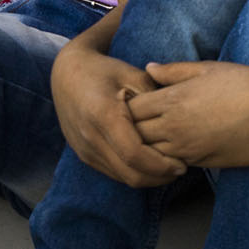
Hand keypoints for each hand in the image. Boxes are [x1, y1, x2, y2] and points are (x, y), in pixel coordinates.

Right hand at [51, 40, 186, 187]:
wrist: (66, 74)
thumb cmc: (104, 71)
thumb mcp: (133, 75)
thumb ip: (155, 101)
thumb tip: (178, 127)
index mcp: (102, 114)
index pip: (135, 154)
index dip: (161, 165)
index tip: (182, 164)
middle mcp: (89, 137)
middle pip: (130, 173)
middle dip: (159, 177)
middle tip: (179, 169)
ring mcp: (84, 149)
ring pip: (122, 178)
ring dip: (148, 177)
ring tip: (167, 167)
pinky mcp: (84, 155)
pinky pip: (113, 172)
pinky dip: (134, 172)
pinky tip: (149, 162)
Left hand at [127, 61, 248, 168]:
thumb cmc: (244, 84)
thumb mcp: (206, 69)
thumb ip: (173, 71)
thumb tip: (148, 68)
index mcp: (172, 99)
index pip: (129, 110)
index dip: (125, 108)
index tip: (129, 105)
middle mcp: (173, 127)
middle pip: (133, 134)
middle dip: (128, 131)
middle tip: (131, 126)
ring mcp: (186, 148)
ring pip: (149, 154)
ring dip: (145, 148)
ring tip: (145, 140)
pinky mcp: (200, 163)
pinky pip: (170, 165)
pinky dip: (164, 160)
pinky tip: (168, 152)